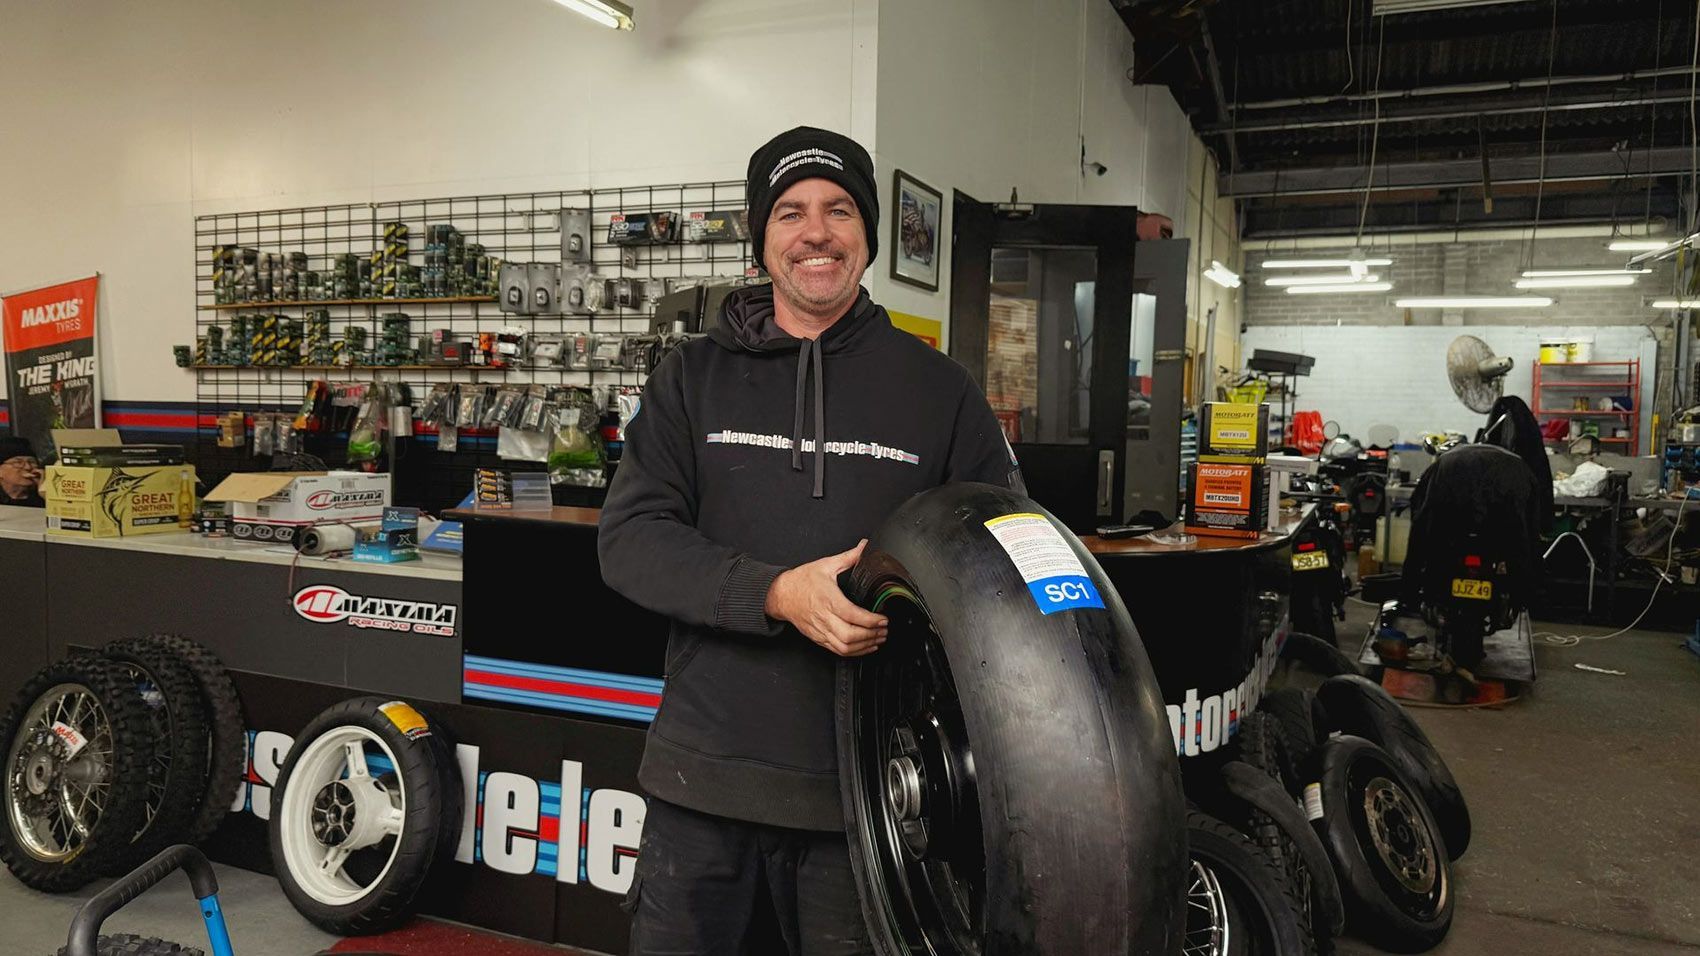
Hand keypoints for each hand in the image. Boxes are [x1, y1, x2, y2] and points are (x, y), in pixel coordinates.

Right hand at [765, 539, 888, 656]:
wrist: (781, 594)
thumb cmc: (801, 581)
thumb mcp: (826, 564)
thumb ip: (848, 557)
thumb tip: (863, 547)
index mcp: (828, 599)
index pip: (852, 615)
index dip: (871, 620)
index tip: (883, 619)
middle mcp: (824, 617)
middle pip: (850, 635)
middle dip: (871, 635)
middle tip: (884, 630)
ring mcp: (820, 630)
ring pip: (844, 647)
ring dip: (864, 646)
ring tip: (878, 639)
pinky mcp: (818, 638)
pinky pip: (837, 650)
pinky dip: (854, 652)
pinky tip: (865, 646)